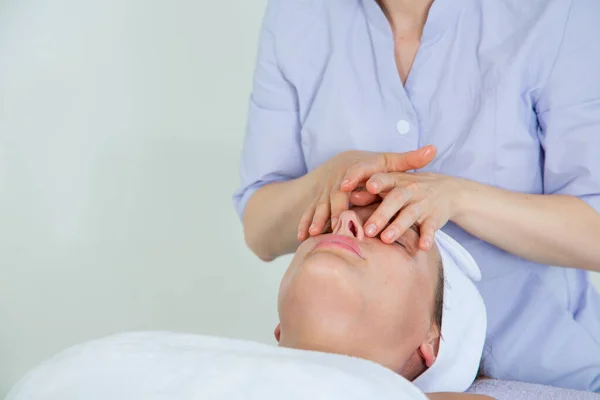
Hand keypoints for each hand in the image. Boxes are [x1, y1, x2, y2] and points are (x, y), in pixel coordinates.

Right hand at [297, 146, 436, 240]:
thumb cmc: (369, 167)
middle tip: (338, 223)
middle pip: (335, 195)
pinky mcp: (317, 203)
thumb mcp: (387, 161)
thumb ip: (409, 160)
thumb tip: (434, 149)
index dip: (349, 179)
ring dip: (316, 219)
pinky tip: (303, 237)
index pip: (352, 173)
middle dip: (335, 209)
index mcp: (355, 168)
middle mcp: (338, 181)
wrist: (337, 165)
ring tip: (315, 233)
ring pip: (320, 206)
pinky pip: (309, 213)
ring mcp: (325, 193)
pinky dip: (304, 224)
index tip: (346, 186)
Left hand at [353, 172, 463, 250]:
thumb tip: (349, 196)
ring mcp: (423, 203)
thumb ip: (371, 192)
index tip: (348, 187)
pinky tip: (422, 247)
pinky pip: (431, 228)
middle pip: (394, 199)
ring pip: (410, 214)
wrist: (447, 190)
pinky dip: (427, 237)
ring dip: (398, 227)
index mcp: (396, 180)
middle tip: (367, 230)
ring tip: (386, 240)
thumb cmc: (408, 189)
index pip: (381, 178)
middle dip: (381, 215)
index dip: (368, 182)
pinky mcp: (435, 217)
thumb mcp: (391, 185)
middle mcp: (410, 189)